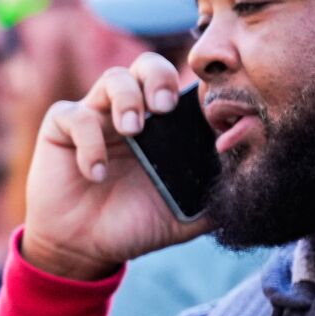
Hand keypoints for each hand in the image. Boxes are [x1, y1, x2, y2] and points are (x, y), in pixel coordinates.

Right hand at [22, 51, 208, 280]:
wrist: (84, 249)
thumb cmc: (134, 225)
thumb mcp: (186, 215)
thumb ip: (217, 194)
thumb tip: (252, 166)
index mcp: (162, 127)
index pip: (182, 88)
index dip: (194, 89)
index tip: (205, 114)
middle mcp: (130, 113)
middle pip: (147, 66)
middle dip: (159, 77)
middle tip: (165, 106)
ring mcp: (95, 118)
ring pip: (113, 78)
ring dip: (126, 99)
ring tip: (132, 131)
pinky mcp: (61, 129)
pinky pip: (75, 115)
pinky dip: (89, 141)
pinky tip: (96, 173)